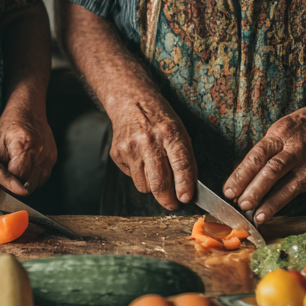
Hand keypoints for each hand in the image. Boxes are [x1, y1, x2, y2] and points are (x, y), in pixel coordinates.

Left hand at [0, 101, 56, 192]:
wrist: (29, 110)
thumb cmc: (10, 123)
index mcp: (24, 147)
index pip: (17, 178)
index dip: (7, 186)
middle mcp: (40, 154)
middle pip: (28, 184)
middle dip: (15, 188)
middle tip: (6, 182)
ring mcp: (49, 157)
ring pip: (37, 184)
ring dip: (25, 184)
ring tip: (16, 175)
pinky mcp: (53, 158)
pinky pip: (43, 177)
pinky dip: (33, 179)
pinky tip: (25, 171)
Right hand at [110, 95, 196, 209]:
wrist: (131, 101)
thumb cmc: (160, 119)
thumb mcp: (180, 131)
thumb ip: (184, 159)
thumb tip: (188, 190)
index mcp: (170, 132)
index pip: (180, 164)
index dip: (185, 185)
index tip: (187, 199)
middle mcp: (149, 141)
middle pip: (159, 183)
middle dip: (168, 200)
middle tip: (173, 203)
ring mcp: (130, 148)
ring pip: (144, 186)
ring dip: (152, 186)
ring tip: (155, 171)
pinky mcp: (117, 154)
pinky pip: (132, 178)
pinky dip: (139, 175)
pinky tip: (141, 159)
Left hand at [222, 94, 305, 222]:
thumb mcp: (283, 129)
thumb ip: (267, 149)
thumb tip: (244, 172)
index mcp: (279, 133)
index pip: (256, 155)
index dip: (241, 173)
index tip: (228, 189)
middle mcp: (292, 147)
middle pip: (268, 169)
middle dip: (249, 187)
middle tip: (236, 202)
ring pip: (281, 182)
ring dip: (263, 199)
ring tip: (250, 211)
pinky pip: (294, 190)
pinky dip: (278, 203)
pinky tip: (267, 212)